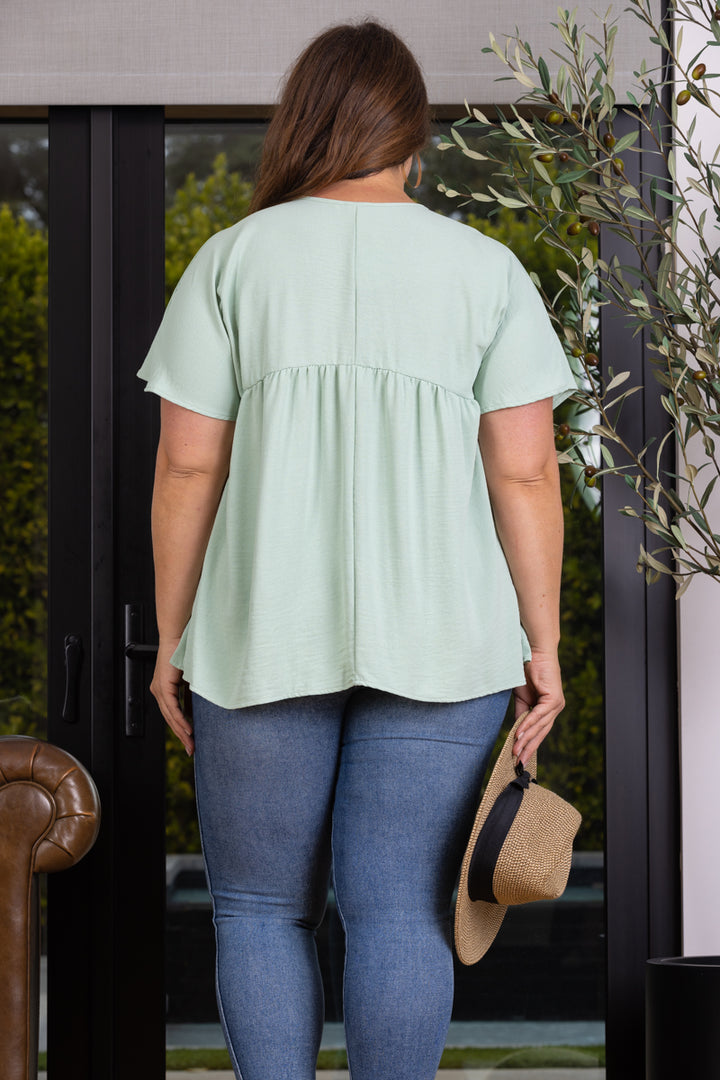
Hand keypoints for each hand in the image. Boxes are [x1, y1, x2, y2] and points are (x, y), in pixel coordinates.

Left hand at [150, 639, 193, 754]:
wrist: (179, 635)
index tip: (191, 741)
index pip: (172, 714)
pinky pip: (172, 708)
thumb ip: (193, 694)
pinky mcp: (163, 686)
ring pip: (170, 717)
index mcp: (164, 689)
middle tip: (191, 750)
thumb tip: (201, 709)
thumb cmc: (186, 652)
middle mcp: (159, 691)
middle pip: (170, 719)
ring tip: (191, 744)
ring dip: (181, 732)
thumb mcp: (192, 678)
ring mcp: (159, 689)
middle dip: (182, 736)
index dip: (181, 729)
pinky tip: (188, 730)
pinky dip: (180, 721)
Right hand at [512, 648, 563, 764]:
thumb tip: (517, 732)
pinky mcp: (554, 698)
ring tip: (516, 751)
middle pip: (541, 733)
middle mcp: (555, 708)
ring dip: (526, 739)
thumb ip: (521, 714)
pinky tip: (519, 733)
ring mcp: (556, 704)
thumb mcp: (521, 698)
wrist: (533, 652)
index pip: (539, 732)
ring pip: (540, 726)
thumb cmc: (527, 671)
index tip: (520, 759)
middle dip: (529, 748)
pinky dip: (528, 724)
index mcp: (548, 709)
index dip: (530, 745)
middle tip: (519, 762)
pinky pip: (539, 715)